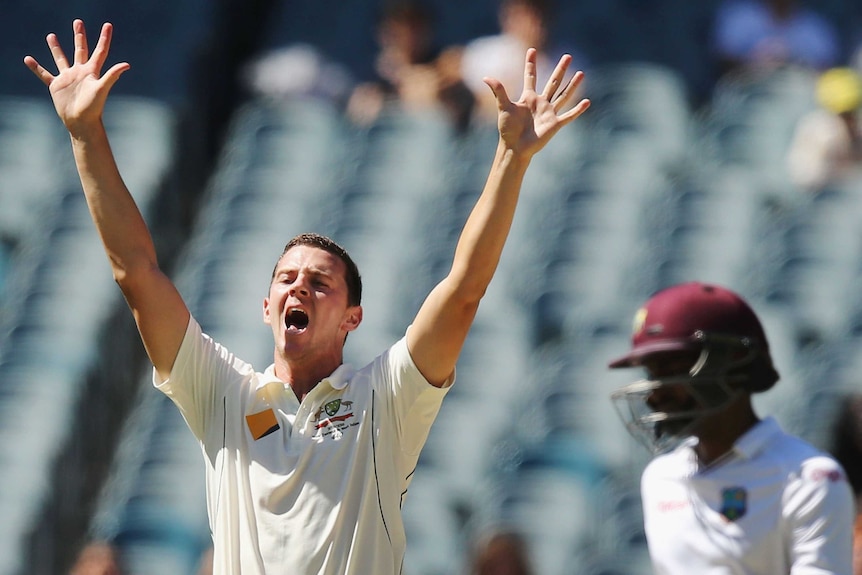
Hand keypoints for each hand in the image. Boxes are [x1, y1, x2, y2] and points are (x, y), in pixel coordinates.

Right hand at [23, 19, 128, 135]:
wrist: (81, 122)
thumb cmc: (93, 107)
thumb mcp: (102, 88)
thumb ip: (112, 75)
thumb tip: (127, 65)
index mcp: (92, 71)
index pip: (100, 51)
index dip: (104, 38)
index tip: (108, 25)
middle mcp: (80, 72)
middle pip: (80, 50)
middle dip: (79, 36)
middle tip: (78, 22)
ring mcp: (68, 78)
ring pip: (61, 59)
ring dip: (56, 48)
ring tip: (50, 36)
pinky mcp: (56, 86)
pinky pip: (44, 74)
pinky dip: (36, 68)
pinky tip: (28, 59)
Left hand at [483, 48, 588, 157]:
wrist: (515, 147)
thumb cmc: (507, 129)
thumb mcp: (503, 107)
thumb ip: (498, 91)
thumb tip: (486, 77)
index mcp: (528, 98)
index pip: (530, 77)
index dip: (530, 64)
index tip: (532, 50)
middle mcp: (540, 103)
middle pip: (553, 82)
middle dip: (560, 69)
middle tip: (567, 56)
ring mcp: (549, 113)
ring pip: (563, 96)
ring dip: (572, 85)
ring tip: (581, 73)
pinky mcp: (555, 124)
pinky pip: (569, 116)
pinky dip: (578, 110)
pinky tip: (587, 102)